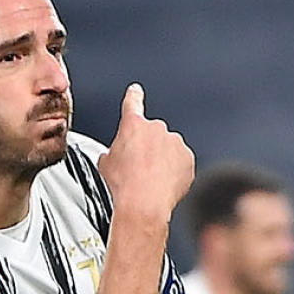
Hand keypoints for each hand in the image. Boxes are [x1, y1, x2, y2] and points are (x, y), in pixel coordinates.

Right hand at [95, 84, 193, 228]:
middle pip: (152, 134)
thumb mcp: (106, 165)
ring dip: (162, 160)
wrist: (144, 203)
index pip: (132, 103)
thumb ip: (111, 152)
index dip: (134, 96)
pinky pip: (181, 163)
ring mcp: (175, 143)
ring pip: (168, 149)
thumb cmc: (124, 184)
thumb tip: (111, 157)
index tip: (136, 91)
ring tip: (151, 180)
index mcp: (133, 125)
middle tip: (139, 168)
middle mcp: (156, 129)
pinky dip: (175, 171)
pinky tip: (163, 184)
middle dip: (147, 147)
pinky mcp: (188, 158)